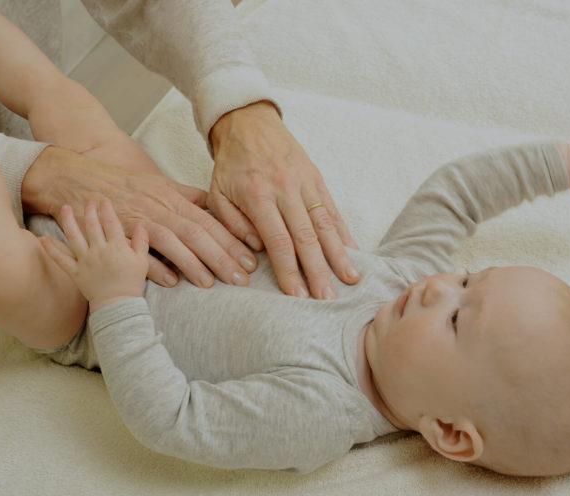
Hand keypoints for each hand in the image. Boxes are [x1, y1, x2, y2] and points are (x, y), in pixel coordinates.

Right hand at [22, 146, 255, 289]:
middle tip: (243, 279)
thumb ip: (190, 197)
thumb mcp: (161, 185)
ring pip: (174, 242)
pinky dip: (156, 266)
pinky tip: (173, 281)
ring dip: (196, 264)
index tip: (252, 258)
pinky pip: (139, 252)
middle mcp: (160, 208)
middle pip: (198, 233)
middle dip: (223, 257)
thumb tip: (218, 206)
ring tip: (215, 284)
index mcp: (174, 198)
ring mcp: (139, 220)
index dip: (233, 240)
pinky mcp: (117, 233)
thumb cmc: (124, 185)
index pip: (210, 220)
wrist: (79, 177)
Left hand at [41, 199, 148, 311]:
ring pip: (74, 237)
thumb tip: (140, 225)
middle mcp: (99, 251)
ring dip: (68, 221)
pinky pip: (61, 259)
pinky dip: (51, 249)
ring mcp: (85, 261)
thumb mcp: (142, 261)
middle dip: (89, 211)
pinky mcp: (75, 272)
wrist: (118, 305)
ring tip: (65, 208)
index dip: (106, 210)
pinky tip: (43, 238)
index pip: (111, 223)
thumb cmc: (132, 283)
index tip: (103, 201)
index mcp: (117, 247)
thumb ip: (141, 242)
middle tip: (88, 202)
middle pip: (92, 225)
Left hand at [209, 101, 359, 298]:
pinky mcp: (317, 178)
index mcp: (258, 196)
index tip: (297, 296)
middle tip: (327, 298)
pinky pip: (332, 209)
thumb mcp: (216, 194)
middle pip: (307, 238)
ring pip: (326, 224)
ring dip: (339, 254)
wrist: (248, 123)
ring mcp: (305, 183)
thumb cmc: (230, 165)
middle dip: (318, 271)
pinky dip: (343, 232)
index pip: (278, 242)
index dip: (289, 271)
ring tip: (350, 279)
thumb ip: (232, 225)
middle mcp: (286, 190)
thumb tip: (256, 252)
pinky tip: (353, 251)